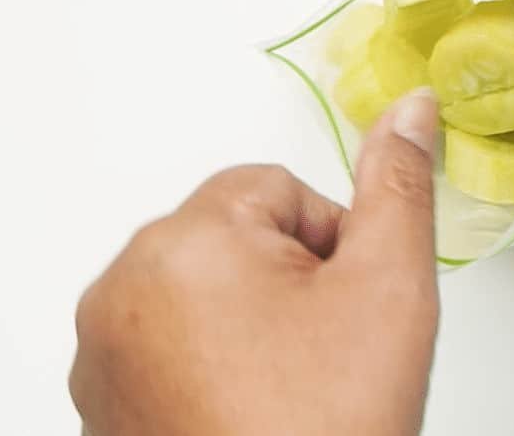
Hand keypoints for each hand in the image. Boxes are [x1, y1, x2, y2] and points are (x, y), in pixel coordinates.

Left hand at [70, 90, 440, 435]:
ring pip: (207, 287)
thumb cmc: (332, 425)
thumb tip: (410, 108)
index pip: (279, 189)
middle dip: (290, 277)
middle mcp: (122, 290)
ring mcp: (104, 350)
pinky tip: (251, 408)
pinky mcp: (102, 401)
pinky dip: (212, 358)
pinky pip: (170, 340)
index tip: (344, 309)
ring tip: (289, 386)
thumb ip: (400, 185)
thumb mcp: (390, 288)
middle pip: (237, 235)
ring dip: (253, 317)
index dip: (331, 244)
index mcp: (186, 244)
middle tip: (323, 352)